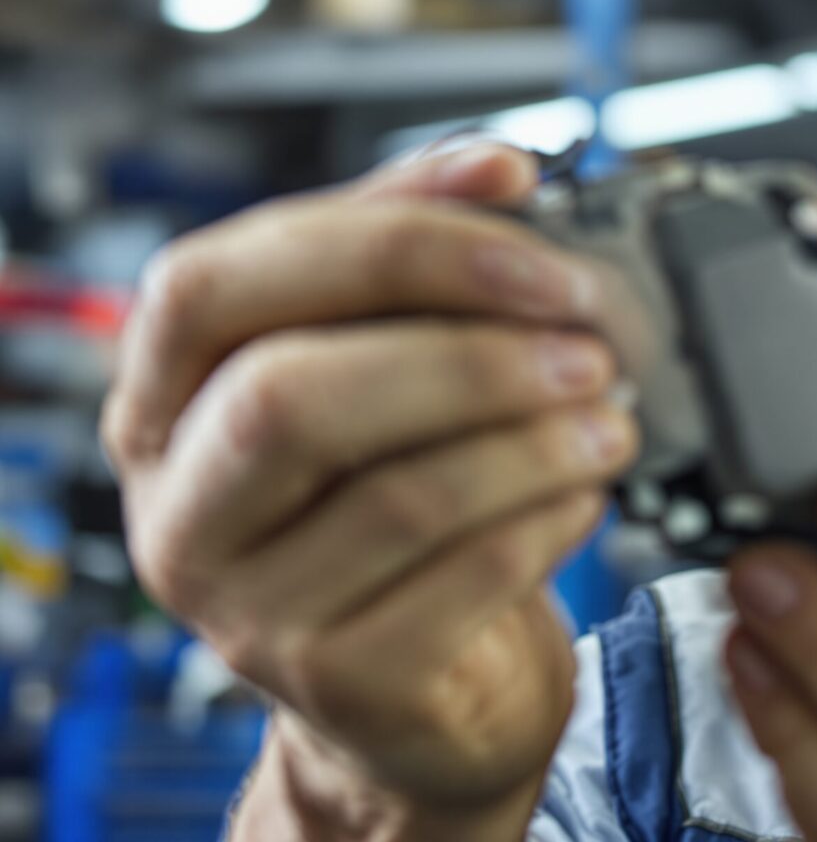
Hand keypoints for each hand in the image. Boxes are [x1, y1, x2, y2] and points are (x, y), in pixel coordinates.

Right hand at [101, 142, 640, 836]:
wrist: (421, 689)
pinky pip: (460, 581)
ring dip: (532, 439)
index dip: (386, 240)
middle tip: (589, 341)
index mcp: (167, 395)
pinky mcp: (341, 682)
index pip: (216, 281)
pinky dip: (546, 521)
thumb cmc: (391, 495)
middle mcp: (182, 505)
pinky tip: (586, 494)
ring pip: (396, 495)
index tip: (527, 223)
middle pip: (293, 395)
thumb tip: (501, 166)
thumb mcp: (378, 361)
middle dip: (468, 354)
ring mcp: (249, 610)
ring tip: (609, 417)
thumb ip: (416, 255)